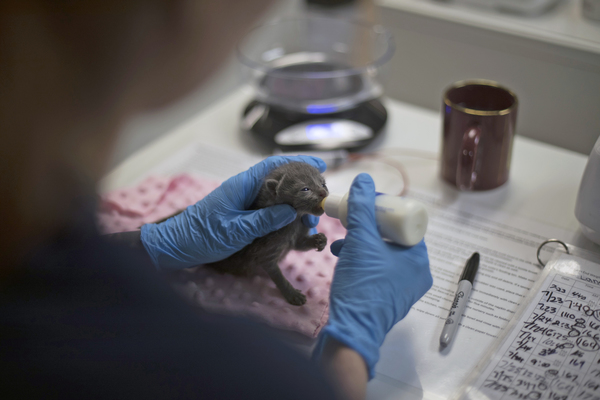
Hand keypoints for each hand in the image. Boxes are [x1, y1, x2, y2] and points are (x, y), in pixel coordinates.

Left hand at [140, 156, 325, 269]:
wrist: (176, 245)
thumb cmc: (201, 236)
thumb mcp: (235, 231)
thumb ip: (264, 220)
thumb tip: (291, 211)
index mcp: (242, 184)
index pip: (275, 165)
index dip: (299, 162)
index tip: (320, 166)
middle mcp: (244, 187)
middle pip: (279, 177)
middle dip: (303, 183)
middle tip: (321, 196)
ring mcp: (243, 199)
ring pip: (275, 192)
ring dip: (295, 199)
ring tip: (311, 213)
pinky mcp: (241, 211)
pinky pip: (268, 204)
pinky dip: (284, 209)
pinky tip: (294, 219)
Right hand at [313, 174, 431, 378]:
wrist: (352, 330)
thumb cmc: (361, 285)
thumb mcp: (360, 241)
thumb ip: (361, 209)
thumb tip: (365, 180)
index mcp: (418, 259)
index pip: (404, 223)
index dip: (383, 211)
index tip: (364, 206)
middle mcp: (416, 274)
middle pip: (392, 237)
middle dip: (368, 228)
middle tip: (350, 221)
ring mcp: (403, 288)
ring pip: (383, 254)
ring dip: (362, 244)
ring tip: (341, 241)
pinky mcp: (388, 298)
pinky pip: (379, 270)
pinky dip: (363, 261)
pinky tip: (343, 258)